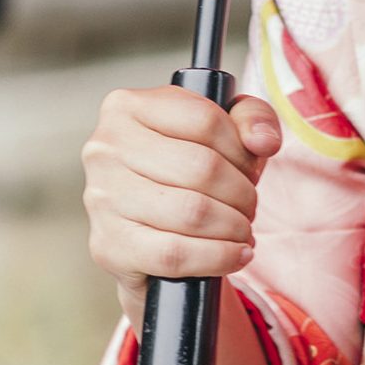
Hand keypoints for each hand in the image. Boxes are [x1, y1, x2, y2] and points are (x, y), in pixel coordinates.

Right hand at [82, 86, 282, 328]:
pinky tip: (235, 254)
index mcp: (126, 107)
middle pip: (202, 168)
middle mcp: (103, 150)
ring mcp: (100, 199)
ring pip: (192, 212)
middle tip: (250, 205)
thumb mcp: (227, 130)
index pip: (205, 120)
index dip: (242, 149)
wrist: (152, 232)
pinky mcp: (107, 247)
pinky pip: (175, 254)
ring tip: (242, 228)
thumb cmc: (191, 168)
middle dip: (242, 192)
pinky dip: (217, 257)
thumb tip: (263, 141)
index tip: (250, 166)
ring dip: (234, 225)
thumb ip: (254, 118)